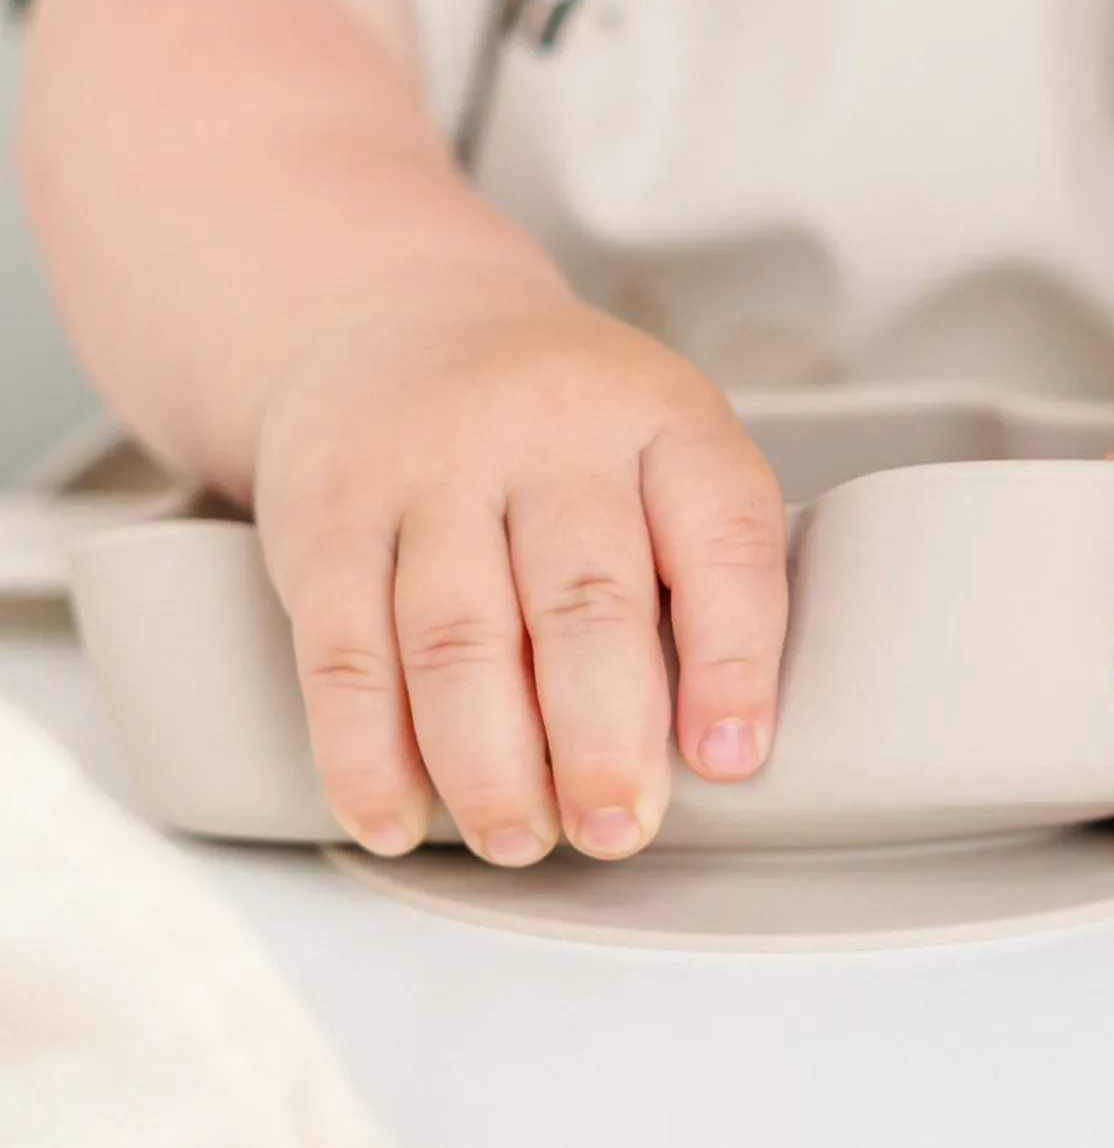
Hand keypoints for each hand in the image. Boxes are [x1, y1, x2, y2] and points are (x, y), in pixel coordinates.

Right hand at [252, 267, 786, 864]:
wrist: (404, 323)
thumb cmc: (560, 423)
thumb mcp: (658, 445)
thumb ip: (694, 564)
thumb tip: (711, 746)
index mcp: (660, 415)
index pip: (720, 532)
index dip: (735, 656)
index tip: (730, 759)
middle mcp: (548, 431)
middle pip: (582, 597)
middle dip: (603, 736)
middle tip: (617, 829)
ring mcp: (428, 467)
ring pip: (457, 636)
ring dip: (489, 764)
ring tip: (520, 838)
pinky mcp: (329, 516)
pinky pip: (342, 649)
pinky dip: (364, 752)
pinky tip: (394, 815)